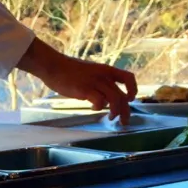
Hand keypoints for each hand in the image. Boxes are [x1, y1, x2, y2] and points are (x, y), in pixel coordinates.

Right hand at [18, 38, 136, 123]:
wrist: (54, 66)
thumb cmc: (69, 70)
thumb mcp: (90, 72)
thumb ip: (99, 81)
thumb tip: (104, 96)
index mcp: (107, 70)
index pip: (128, 78)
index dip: (133, 89)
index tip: (129, 99)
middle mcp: (104, 76)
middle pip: (122, 95)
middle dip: (126, 110)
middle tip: (124, 121)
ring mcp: (95, 83)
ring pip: (115, 100)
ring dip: (116, 112)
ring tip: (111, 118)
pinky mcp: (85, 90)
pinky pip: (99, 102)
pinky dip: (99, 108)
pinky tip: (93, 108)